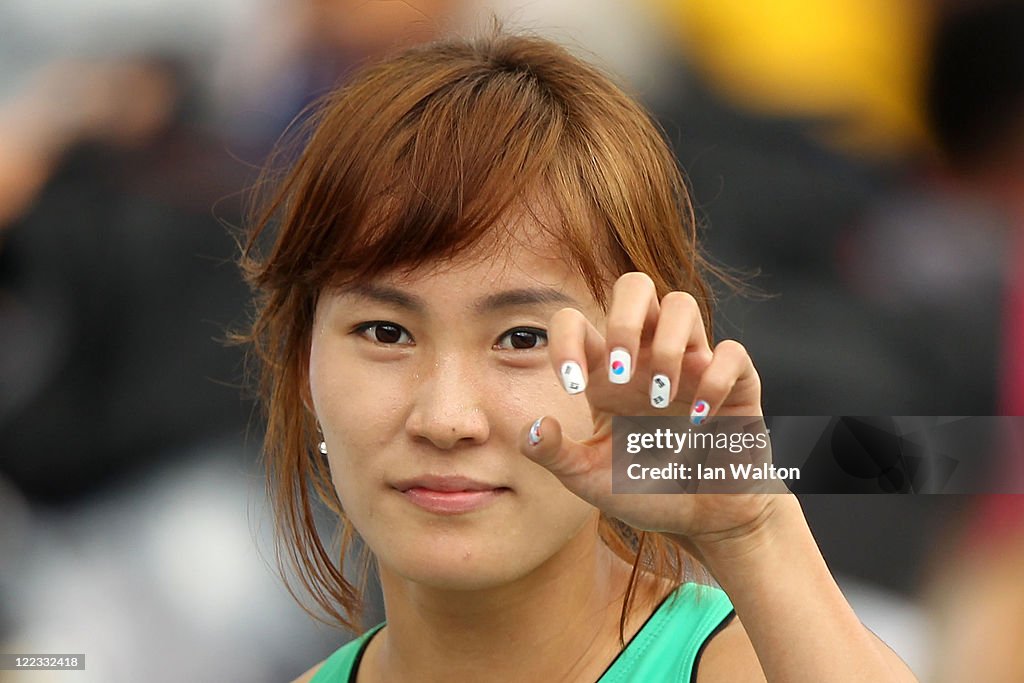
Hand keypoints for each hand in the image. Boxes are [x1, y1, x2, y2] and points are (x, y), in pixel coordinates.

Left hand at [518, 272, 782, 563]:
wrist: (704, 521)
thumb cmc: (646, 492)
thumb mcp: (589, 479)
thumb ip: (555, 456)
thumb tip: (534, 427)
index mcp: (607, 372)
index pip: (576, 323)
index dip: (565, 340)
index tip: (572, 385)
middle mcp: (647, 357)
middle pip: (635, 286)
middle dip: (624, 319)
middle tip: (621, 373)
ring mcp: (691, 364)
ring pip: (682, 304)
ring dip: (667, 347)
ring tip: (662, 398)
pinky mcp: (736, 383)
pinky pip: (730, 352)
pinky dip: (715, 379)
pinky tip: (700, 418)